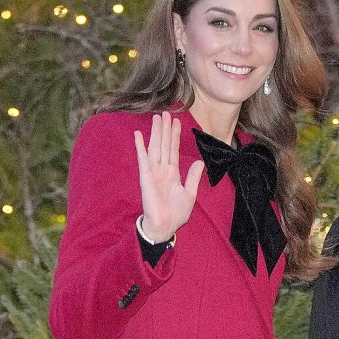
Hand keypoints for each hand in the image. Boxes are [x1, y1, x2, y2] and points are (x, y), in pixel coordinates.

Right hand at [133, 111, 204, 240]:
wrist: (166, 225)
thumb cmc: (176, 213)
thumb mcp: (190, 193)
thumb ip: (193, 177)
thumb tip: (200, 162)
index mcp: (172, 173)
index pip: (173, 150)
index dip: (175, 136)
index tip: (176, 122)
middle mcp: (162, 170)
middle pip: (164, 145)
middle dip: (165, 129)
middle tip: (166, 113)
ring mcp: (153, 172)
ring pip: (155, 148)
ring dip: (155, 133)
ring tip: (157, 118)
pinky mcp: (146, 177)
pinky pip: (143, 159)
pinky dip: (140, 147)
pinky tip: (138, 135)